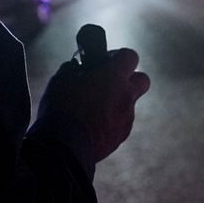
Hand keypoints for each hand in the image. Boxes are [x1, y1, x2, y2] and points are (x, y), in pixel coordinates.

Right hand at [38, 46, 150, 164]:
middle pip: (143, 79)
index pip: (130, 56)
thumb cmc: (61, 109)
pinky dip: (112, 120)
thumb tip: (76, 68)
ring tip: (93, 107)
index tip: (104, 61)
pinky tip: (92, 124)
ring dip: (117, 101)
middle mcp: (126, 96)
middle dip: (129, 78)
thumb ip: (73, 69)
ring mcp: (126, 118)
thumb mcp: (61, 80)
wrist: (64, 147)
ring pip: (130, 104)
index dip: (118, 56)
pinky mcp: (121, 137)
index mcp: (114, 76)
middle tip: (109, 82)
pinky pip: (122, 123)